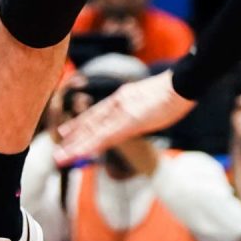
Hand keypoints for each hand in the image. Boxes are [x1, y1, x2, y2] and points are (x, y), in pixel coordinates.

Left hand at [55, 72, 191, 163]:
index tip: (66, 133)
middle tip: (57, 153)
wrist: (183, 83)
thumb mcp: (151, 97)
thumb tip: (138, 114)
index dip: (80, 125)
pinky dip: (93, 144)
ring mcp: (122, 112)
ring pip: (95, 132)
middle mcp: (118, 104)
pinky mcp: (129, 119)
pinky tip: (82, 152)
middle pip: (91, 124)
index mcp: (123, 98)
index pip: (97, 114)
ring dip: (77, 146)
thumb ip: (139, 106)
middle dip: (74, 140)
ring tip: (61, 157)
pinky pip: (107, 135)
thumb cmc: (175, 90)